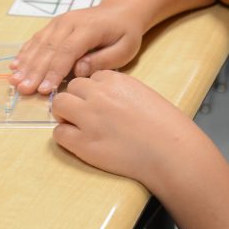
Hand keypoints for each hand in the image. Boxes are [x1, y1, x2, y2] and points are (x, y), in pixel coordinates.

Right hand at [10, 4, 143, 94]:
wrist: (121, 10)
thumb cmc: (124, 33)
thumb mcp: (124, 49)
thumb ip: (102, 61)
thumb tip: (78, 71)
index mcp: (88, 28)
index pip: (67, 51)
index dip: (54, 71)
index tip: (44, 90)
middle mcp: (69, 22)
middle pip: (48, 49)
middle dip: (35, 71)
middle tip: (24, 90)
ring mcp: (59, 22)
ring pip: (39, 44)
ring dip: (26, 63)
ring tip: (15, 81)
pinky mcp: (53, 25)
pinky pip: (36, 39)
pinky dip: (25, 53)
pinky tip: (15, 66)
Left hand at [51, 70, 201, 186]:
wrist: (170, 151)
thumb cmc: (164, 126)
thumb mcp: (143, 94)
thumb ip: (120, 91)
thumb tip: (103, 98)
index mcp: (115, 80)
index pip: (91, 78)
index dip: (93, 92)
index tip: (101, 104)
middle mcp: (98, 94)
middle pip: (72, 87)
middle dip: (76, 99)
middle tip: (86, 116)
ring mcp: (88, 118)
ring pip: (59, 104)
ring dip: (64, 114)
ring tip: (78, 127)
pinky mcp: (83, 143)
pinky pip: (59, 133)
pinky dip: (66, 137)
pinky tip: (80, 143)